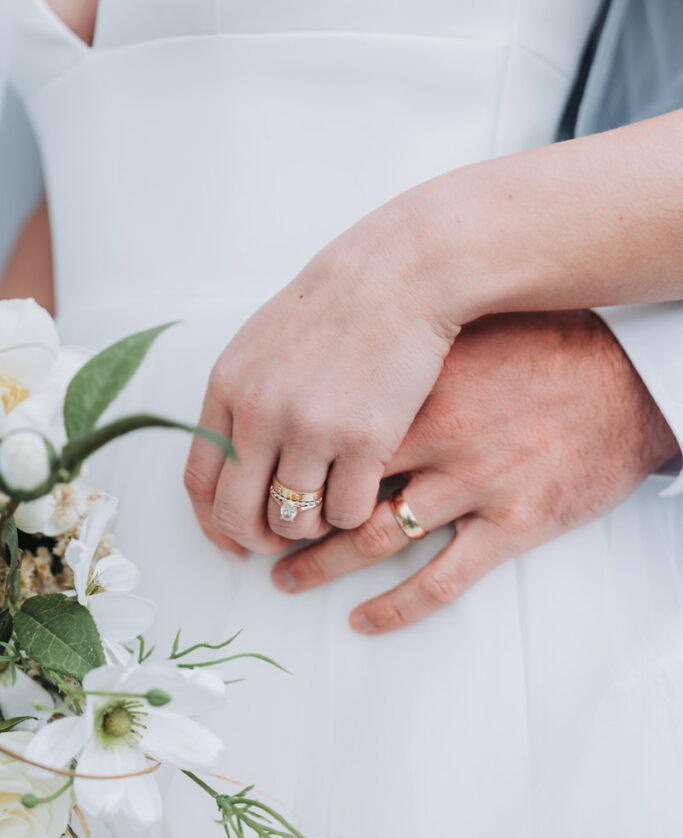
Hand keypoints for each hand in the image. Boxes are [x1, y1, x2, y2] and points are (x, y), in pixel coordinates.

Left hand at [183, 199, 457, 553]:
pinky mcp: (365, 441)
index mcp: (229, 387)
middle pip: (237, 513)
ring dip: (308, 527)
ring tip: (325, 508)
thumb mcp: (262, 343)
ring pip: (293, 521)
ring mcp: (312, 428)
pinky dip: (351, 516)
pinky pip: (346, 513)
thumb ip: (241, 400)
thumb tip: (231, 462)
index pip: (199, 479)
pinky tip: (361, 493)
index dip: (212, 522)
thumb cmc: (336, 307)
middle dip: (256, 539)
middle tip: (279, 540)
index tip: (231, 540)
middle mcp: (261, 413)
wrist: (400, 275)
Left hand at [270, 311, 678, 632]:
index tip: (257, 478)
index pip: (330, 436)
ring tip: (286, 580)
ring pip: (377, 537)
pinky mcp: (514, 523)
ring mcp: (476, 485)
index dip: (286, 462)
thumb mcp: (466, 341)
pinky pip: (442, 580)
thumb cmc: (545, 351)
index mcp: (420, 391)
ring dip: (323, 565)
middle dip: (287, 520)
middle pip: (340, 490)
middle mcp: (439, 439)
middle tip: (252, 539)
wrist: (627, 379)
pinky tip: (363, 621)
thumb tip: (340, 368)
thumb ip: (406, 361)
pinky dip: (396, 607)